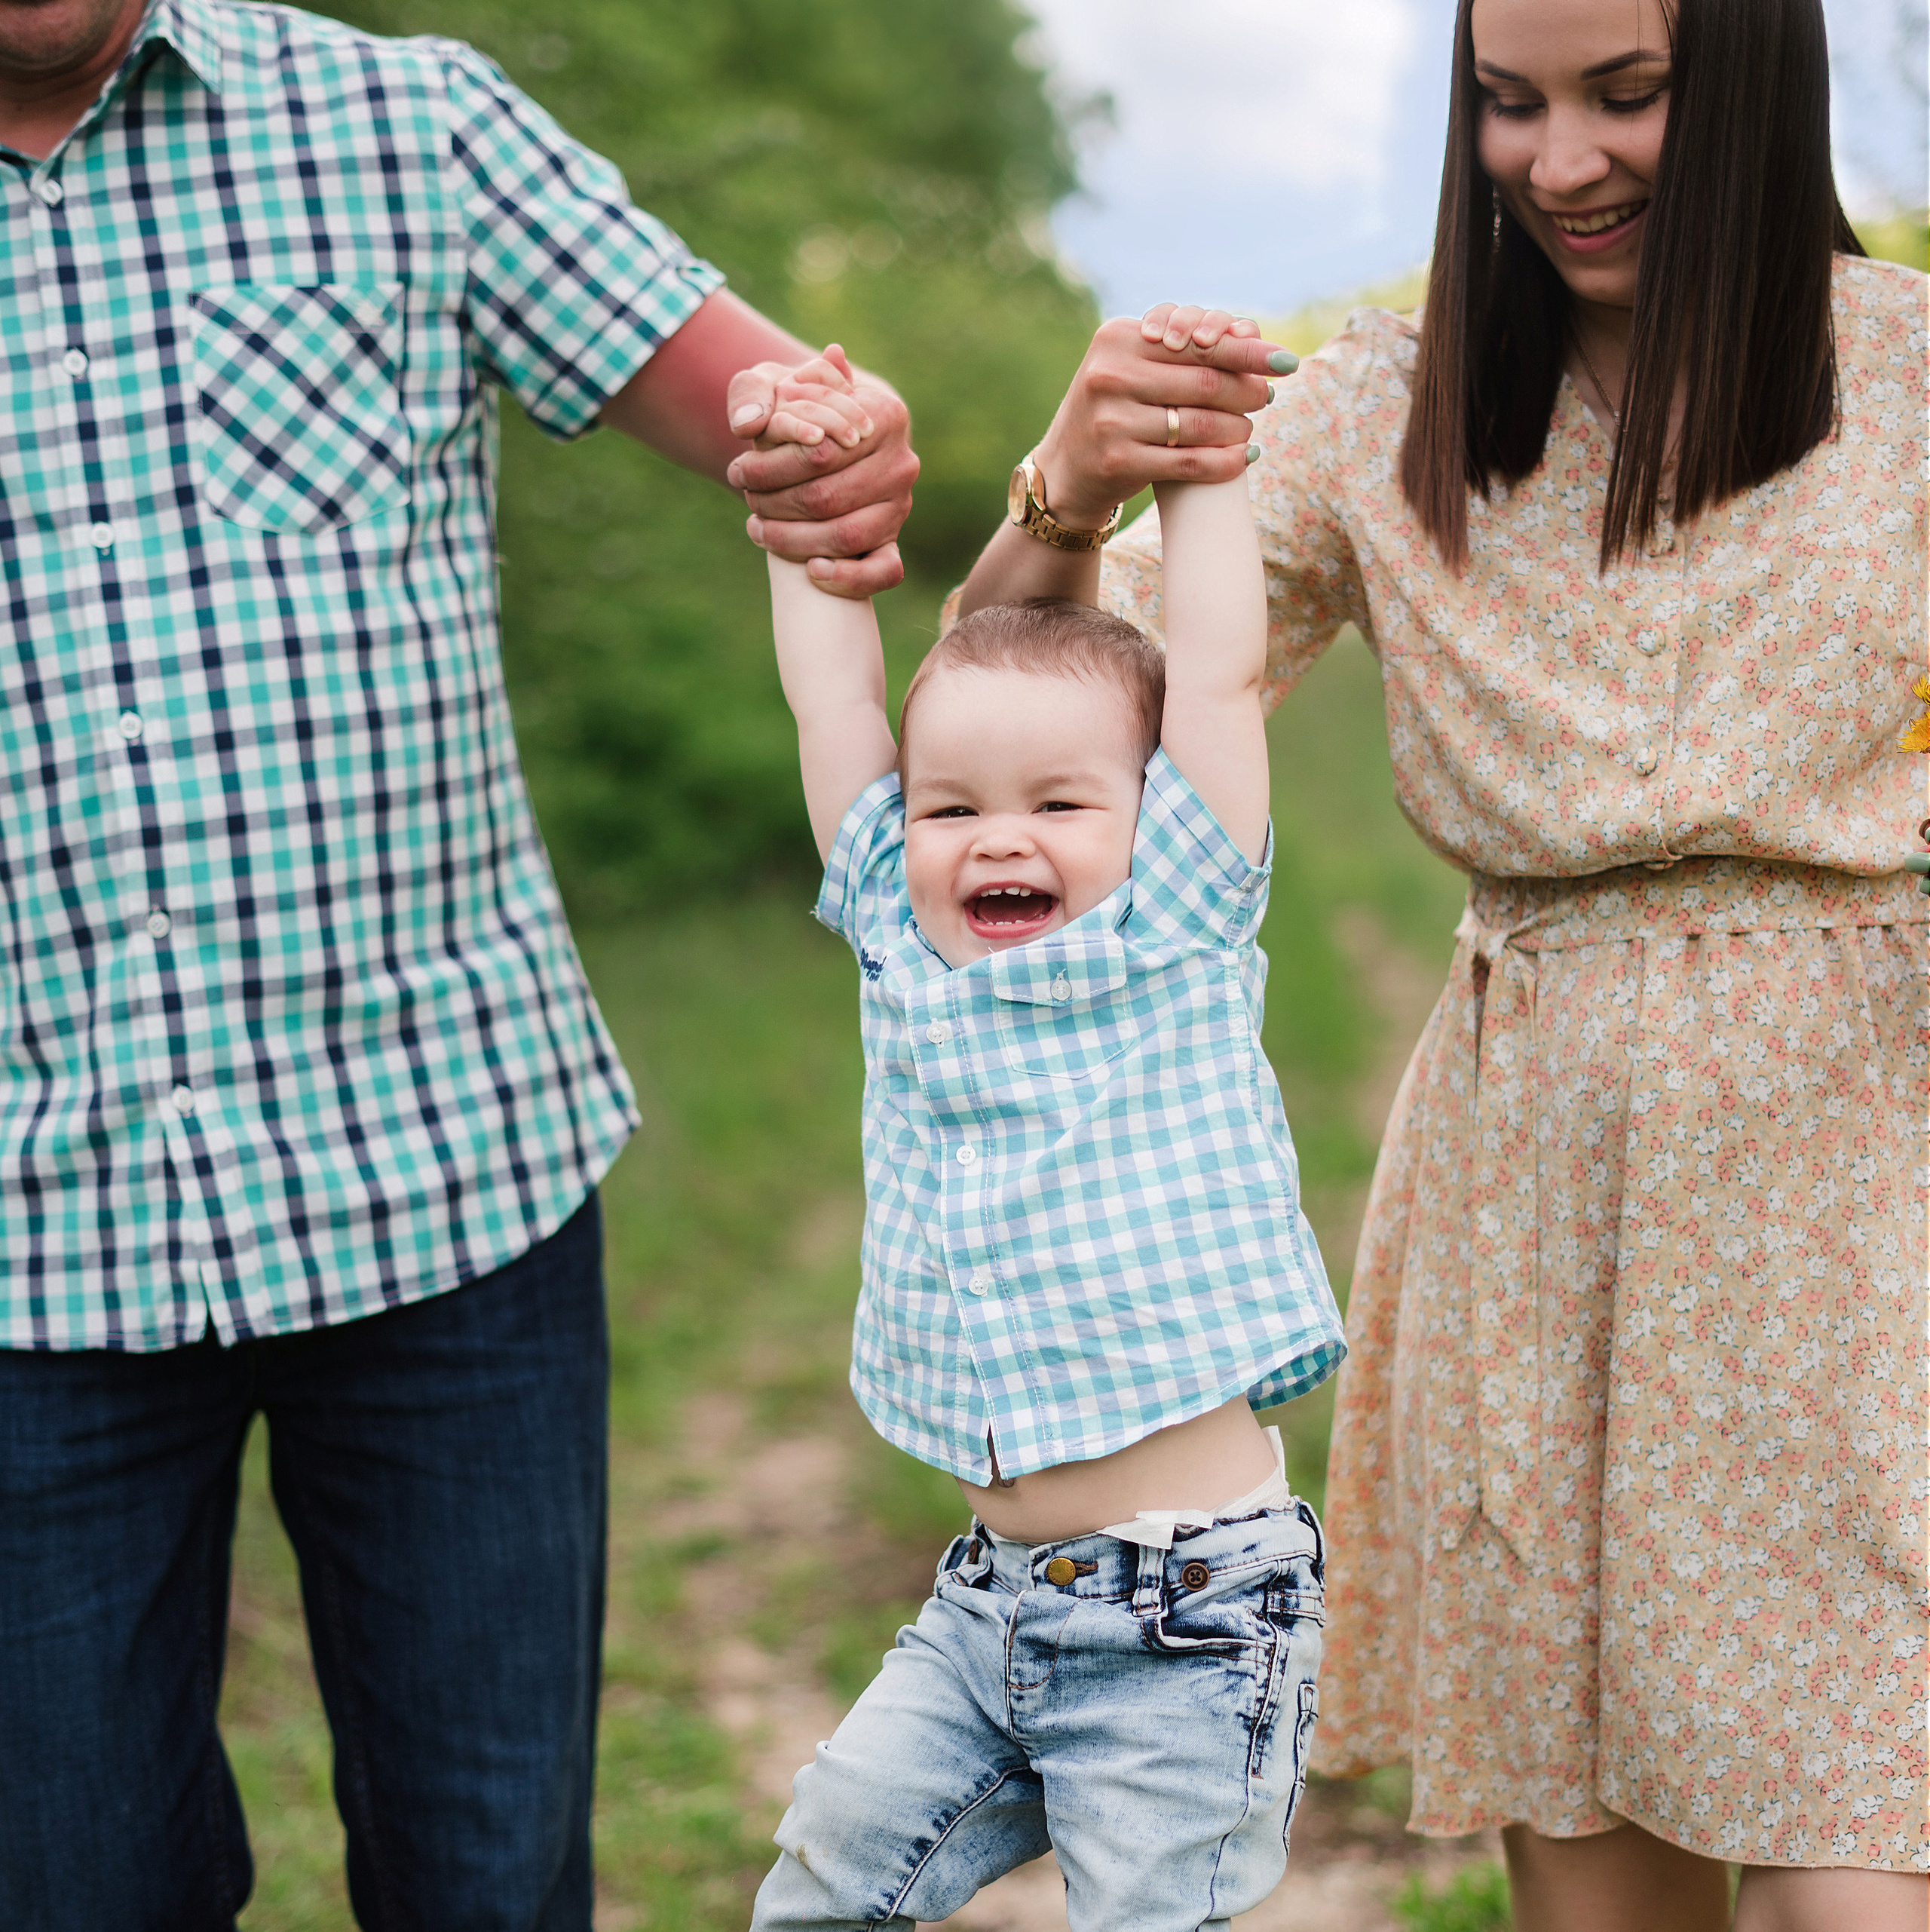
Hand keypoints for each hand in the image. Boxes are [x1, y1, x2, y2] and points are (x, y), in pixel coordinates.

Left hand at [726, 344, 918, 600]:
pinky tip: (811, 572)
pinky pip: (885, 570)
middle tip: (747, 500)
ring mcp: (901, 505)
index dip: (770, 469)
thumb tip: (748, 425)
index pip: (820, 452)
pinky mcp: (894, 538)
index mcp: (883, 414)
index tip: (739, 471)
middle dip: (776, 505)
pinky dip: (848, 579)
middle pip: (828, 498)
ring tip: (758, 530)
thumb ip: (753, 394)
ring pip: (847, 537)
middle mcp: (901, 462)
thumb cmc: (796, 407)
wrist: (826, 433)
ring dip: (794, 541)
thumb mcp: (770, 384)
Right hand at [1029, 305, 1296, 528]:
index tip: (1285, 359)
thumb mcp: (1131, 367)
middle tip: (1265, 396)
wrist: (1064, 469)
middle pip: (1205, 383)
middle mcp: (1110, 376)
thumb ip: (1177, 350)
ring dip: (1237, 430)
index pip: (1198, 342)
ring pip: (1200, 424)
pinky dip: (1223, 462)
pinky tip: (1243, 458)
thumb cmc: (1112, 409)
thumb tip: (1249, 333)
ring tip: (1249, 430)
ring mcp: (1111, 421)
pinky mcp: (1119, 462)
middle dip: (1246, 391)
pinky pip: (1189, 462)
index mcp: (1117, 339)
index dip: (1247, 351)